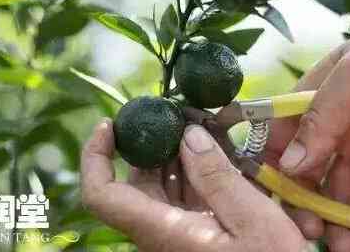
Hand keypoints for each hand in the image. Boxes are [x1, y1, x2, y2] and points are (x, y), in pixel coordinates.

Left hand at [81, 120, 306, 251]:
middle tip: (185, 114)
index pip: (102, 195)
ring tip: (211, 128)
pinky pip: (187, 198)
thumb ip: (218, 177)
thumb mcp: (253, 222)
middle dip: (157, 144)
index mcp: (162, 230)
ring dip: (182, 155)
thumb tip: (189, 135)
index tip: (111, 125)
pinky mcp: (197, 235)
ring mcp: (178, 234)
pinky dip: (200, 173)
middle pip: (138, 182)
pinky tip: (224, 156)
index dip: (96, 157)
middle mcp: (161, 232)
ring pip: (164, 187)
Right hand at [264, 0, 349, 251]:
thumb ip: (322, 117)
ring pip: (336, 191)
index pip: (279, 135)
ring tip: (342, 249)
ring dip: (335, 221)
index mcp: (313, 98)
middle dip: (304, 203)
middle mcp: (331, 127)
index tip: (271, 195)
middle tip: (311, 232)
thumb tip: (290, 165)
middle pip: (304, 172)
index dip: (271, 165)